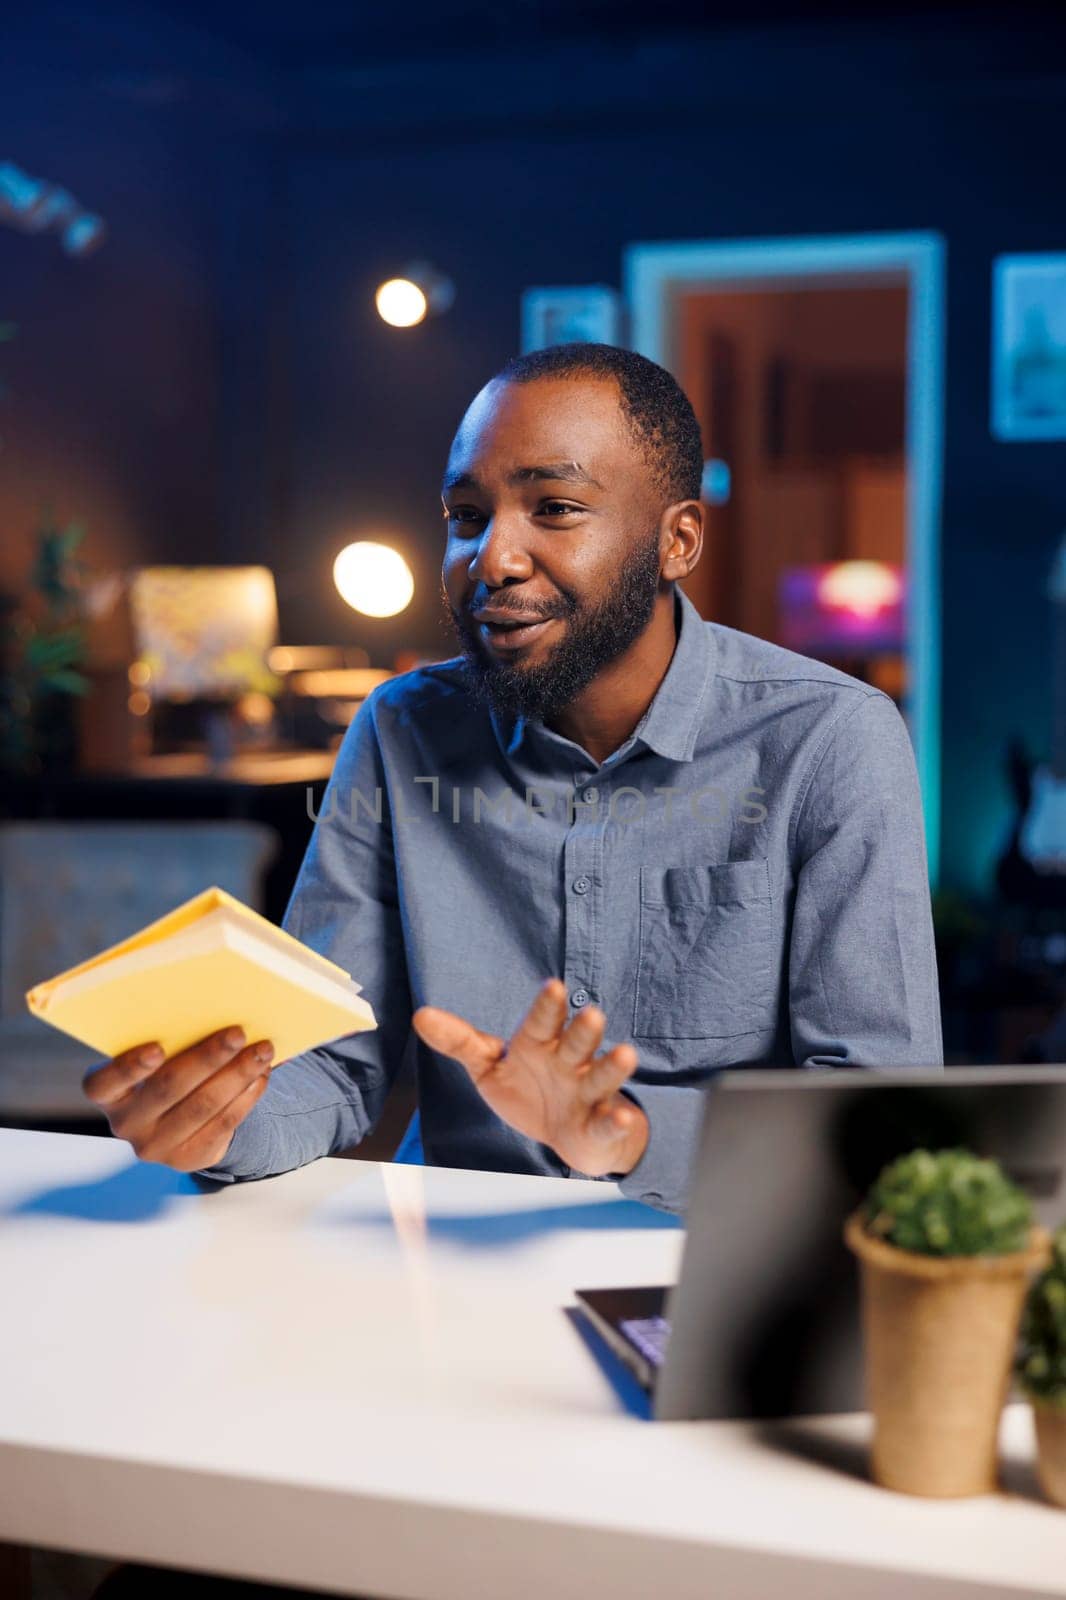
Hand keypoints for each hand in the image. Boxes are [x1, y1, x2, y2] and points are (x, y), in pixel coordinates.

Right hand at [82, 1026, 274, 1171]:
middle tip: (237, 1033)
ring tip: (262, 1051)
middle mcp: (125, 1123)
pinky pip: (223, 1124)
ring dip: (238, 1075)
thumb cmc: (165, 1071)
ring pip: (203, 1106)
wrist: (177, 1122)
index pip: (104, 1083)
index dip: (128, 1067)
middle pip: (169, 1088)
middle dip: (208, 1057)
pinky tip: (261, 1076)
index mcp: (108, 1093)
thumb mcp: (156, 1061)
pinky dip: (246, 1097)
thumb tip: (217, 1013)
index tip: (157, 1048)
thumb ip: (171, 1042)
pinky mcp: (187, 1159)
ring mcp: (156, 1146)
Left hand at [412, 979, 647, 1176]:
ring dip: (612, 1067)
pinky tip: (622, 1118)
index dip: (547, 1007)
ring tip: (626, 1054)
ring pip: (601, 1077)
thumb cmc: (530, 1090)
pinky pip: (608, 1123)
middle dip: (584, 1032)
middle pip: (576, 1044)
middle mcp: (568, 1064)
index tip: (553, 986)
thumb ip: (461, 1042)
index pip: (541, 1024)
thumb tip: (420, 1015)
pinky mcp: (599, 1126)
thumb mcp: (491, 1068)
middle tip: (592, 1014)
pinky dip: (616, 1122)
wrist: (570, 1134)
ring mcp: (588, 1094)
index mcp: (540, 1046)